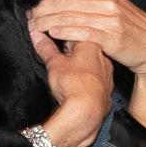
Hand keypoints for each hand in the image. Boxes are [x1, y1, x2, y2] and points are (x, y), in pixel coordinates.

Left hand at [30, 0, 145, 126]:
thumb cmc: (132, 29)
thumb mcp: (114, 7)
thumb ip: (93, 0)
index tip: (36, 0)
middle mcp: (106, 1)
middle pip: (66, 0)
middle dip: (44, 8)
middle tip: (30, 15)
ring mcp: (109, 18)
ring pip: (70, 16)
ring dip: (48, 21)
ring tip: (34, 26)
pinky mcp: (111, 36)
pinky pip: (82, 32)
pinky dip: (65, 31)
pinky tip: (52, 33)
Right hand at [30, 31, 111, 146]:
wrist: (86, 113)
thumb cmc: (72, 85)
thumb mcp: (54, 63)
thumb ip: (46, 48)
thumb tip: (37, 36)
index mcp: (92, 45)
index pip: (76, 33)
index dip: (62, 36)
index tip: (52, 42)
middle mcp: (104, 58)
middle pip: (86, 50)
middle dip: (71, 53)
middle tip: (57, 61)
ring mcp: (108, 76)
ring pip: (93, 66)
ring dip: (81, 68)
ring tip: (67, 76)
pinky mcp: (108, 91)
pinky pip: (97, 82)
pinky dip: (88, 83)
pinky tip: (78, 88)